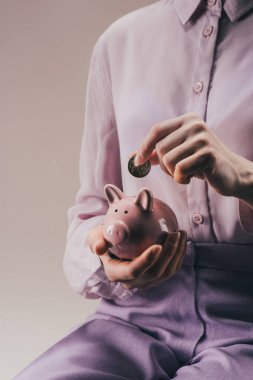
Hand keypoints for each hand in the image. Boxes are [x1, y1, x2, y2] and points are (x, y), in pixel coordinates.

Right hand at [88, 226, 186, 290]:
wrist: (112, 245)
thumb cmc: (104, 237)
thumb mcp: (96, 236)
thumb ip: (96, 240)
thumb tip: (99, 247)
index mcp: (116, 273)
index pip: (133, 271)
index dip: (146, 261)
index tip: (158, 246)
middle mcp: (132, 281)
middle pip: (154, 272)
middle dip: (168, 253)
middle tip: (175, 233)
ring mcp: (145, 281)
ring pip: (166, 272)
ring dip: (177, 253)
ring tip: (180, 233)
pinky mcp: (156, 278)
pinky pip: (171, 270)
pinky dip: (179, 256)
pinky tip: (182, 240)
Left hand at [134, 112, 252, 197]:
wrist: (230, 173)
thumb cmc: (201, 162)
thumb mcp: (179, 153)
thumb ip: (157, 153)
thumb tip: (132, 157)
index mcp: (187, 120)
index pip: (157, 130)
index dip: (144, 146)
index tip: (138, 162)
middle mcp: (195, 125)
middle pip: (160, 148)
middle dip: (164, 165)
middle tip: (176, 171)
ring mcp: (202, 139)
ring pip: (168, 160)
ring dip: (173, 174)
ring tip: (185, 174)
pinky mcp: (208, 154)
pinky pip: (180, 170)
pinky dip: (181, 179)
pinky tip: (191, 178)